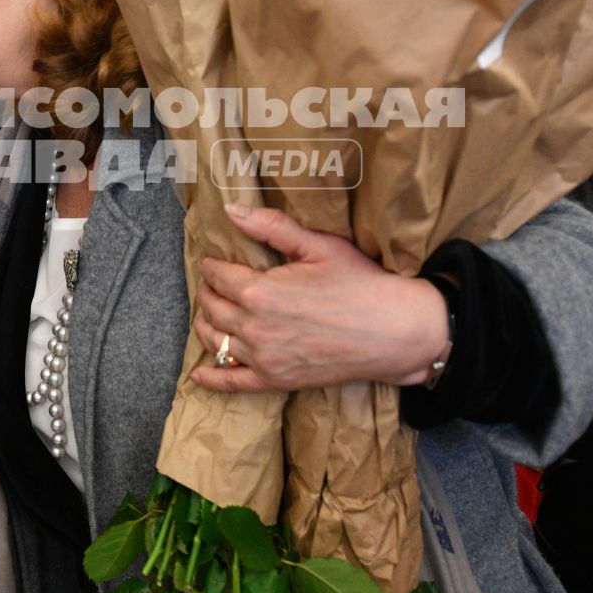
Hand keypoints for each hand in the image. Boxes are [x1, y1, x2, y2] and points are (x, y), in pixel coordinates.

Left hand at [189, 203, 447, 393]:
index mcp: (260, 290)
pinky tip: (198, 374)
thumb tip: (232, 210)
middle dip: (209, 292)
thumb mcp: (319, 246)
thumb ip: (272, 227)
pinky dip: (211, 379)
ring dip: (206, 325)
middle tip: (215, 285)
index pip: (219, 276)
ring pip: (215, 341)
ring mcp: (263, 357)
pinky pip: (231, 382)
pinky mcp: (275, 380)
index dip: (214, 266)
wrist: (393, 331)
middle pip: (212, 307)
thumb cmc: (360, 283)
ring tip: (210, 314)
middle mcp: (254, 327)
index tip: (215, 262)